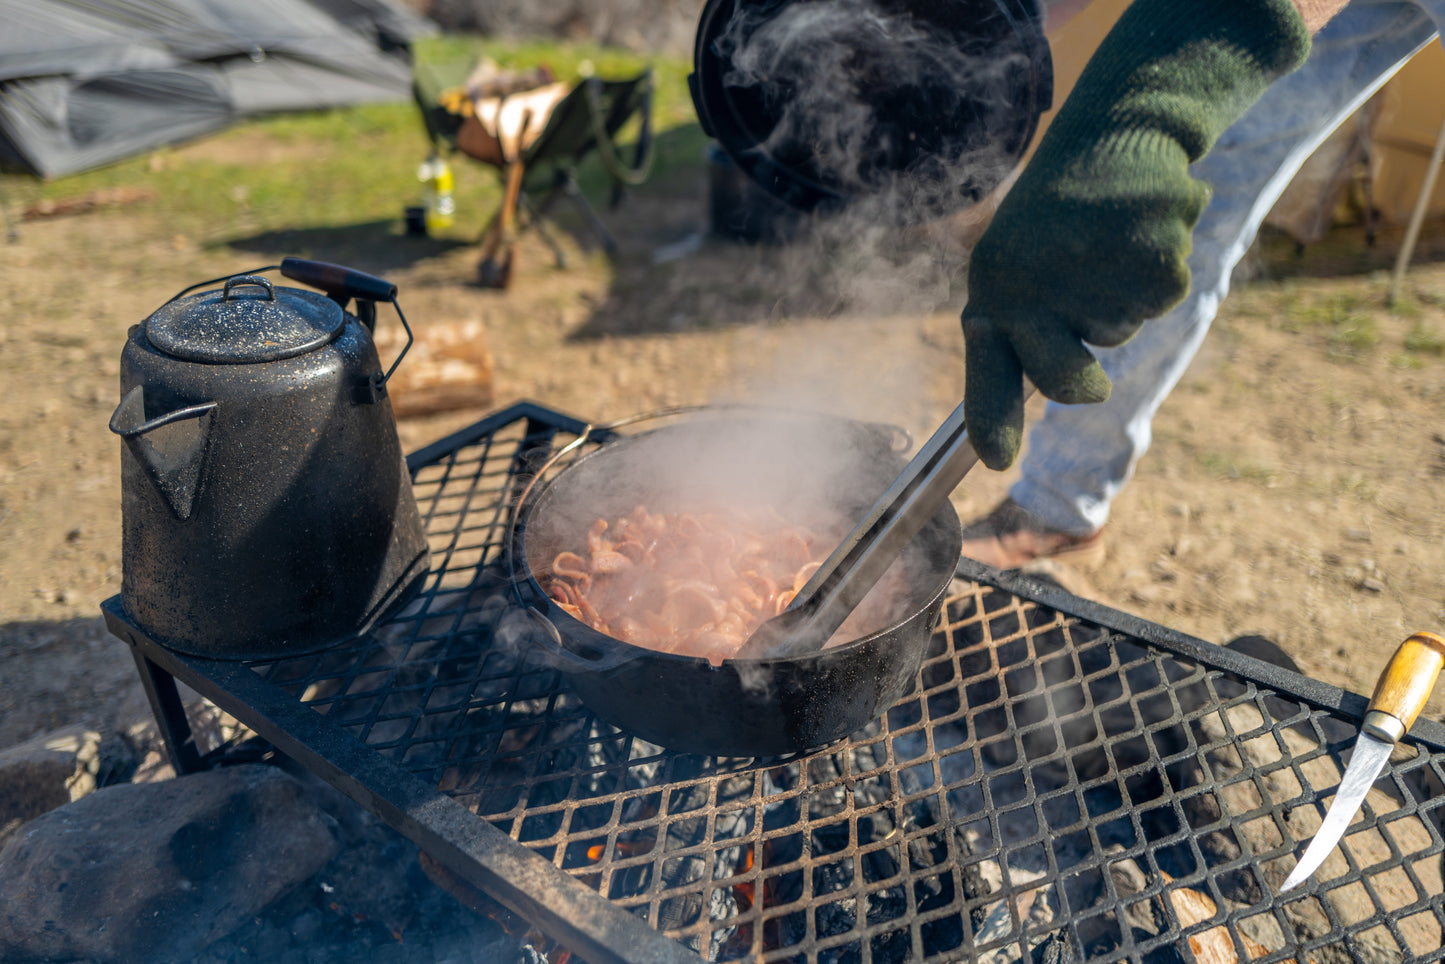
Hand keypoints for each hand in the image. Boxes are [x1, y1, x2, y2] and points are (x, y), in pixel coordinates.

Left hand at [961, 0, 1310, 469]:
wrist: (1112, 133)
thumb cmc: (1054, 221)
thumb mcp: (1012, 274)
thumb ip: (1009, 349)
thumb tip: (998, 449)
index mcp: (991, 294)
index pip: (987, 372)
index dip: (992, 422)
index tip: (998, 463)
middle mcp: (1031, 286)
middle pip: (1066, 384)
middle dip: (1082, 380)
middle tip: (1087, 340)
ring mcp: (1092, 273)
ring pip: (1121, 330)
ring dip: (1122, 299)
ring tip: (1106, 245)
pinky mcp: (1151, 256)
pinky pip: (1160, 299)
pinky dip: (1158, 270)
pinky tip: (1138, 231)